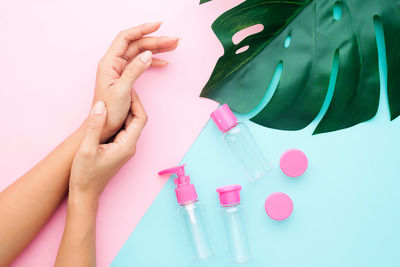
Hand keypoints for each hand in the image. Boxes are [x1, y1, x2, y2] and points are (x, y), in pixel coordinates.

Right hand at [69, 92, 146, 202]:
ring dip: (125, 111)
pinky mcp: (120, 150)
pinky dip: (120, 120)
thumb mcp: (87, 149)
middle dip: (132, 104)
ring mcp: (126, 149)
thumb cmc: (85, 174)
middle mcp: (130, 146)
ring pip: (131, 125)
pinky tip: (109, 113)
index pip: (140, 118)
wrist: (85, 193)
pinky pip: (124, 130)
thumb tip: (101, 105)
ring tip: (115, 97)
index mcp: (127, 145)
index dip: (136, 102)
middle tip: (122, 89)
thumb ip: (94, 126)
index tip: (128, 89)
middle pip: (138, 120)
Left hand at [93, 22, 177, 139]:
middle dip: (156, 40)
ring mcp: (120, 70)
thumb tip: (148, 54)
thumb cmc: (108, 111)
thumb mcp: (122, 90)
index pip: (126, 38)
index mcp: (109, 62)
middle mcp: (114, 63)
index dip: (142, 29)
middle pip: (137, 44)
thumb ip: (134, 70)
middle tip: (174, 40)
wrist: (103, 126)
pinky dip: (153, 62)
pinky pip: (141, 64)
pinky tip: (164, 62)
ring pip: (141, 53)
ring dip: (157, 49)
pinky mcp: (126, 77)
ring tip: (173, 47)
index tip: (158, 26)